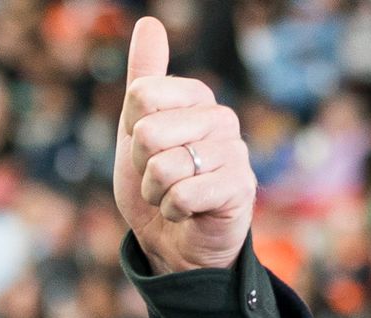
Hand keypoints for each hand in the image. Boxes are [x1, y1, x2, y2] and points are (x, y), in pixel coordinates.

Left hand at [113, 17, 255, 273]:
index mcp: (195, 97)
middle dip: (141, 167)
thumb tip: (149, 24)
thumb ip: (143, 79)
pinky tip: (186, 212)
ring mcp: (234, 152)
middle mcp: (221, 117)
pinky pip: (182, 194)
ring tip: (173, 195)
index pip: (140, 95)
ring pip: (163, 167)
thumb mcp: (135, 129)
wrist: (173, 239)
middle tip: (159, 177)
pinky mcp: (240, 188)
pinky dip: (172, 210)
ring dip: (156, 192)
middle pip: (147, 133)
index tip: (145, 149)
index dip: (130, 132)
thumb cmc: (155, 182)